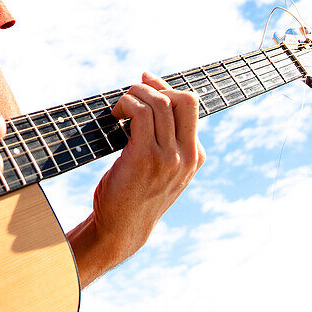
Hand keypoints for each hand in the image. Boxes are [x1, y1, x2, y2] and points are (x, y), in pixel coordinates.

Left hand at [76, 73, 205, 274]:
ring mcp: (169, 157)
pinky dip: (127, 104)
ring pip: (160, 103)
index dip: (166, 88)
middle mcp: (187, 156)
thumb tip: (151, 99)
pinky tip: (115, 115)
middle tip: (133, 91)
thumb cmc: (134, 195)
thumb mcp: (162, 169)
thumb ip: (165, 141)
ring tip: (120, 106)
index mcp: (195, 156)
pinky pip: (141, 114)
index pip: (191, 106)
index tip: (145, 82)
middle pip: (184, 99)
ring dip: (136, 94)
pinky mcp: (146, 158)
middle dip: (156, 86)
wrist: (121, 230)